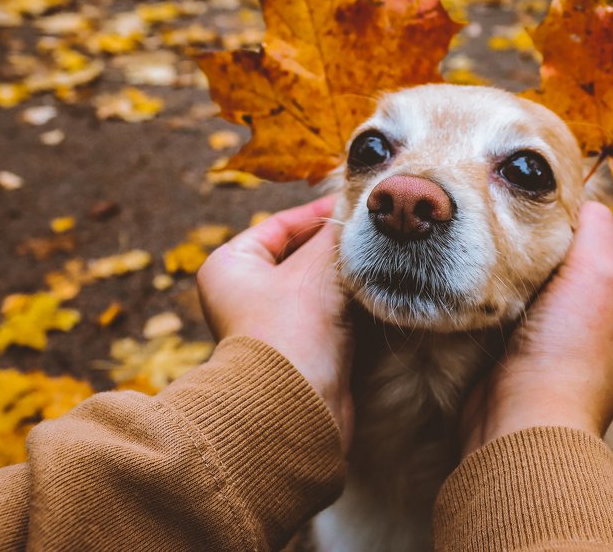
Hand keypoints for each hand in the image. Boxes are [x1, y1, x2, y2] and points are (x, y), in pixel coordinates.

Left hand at [196, 195, 352, 447]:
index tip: (356, 204)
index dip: (319, 212)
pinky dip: (350, 303)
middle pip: (299, 255)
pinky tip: (377, 290)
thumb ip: (337, 234)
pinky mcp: (297, 350)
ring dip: (347, 275)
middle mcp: (243, 294)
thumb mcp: (316, 269)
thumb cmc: (292, 331)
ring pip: (317, 286)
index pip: (279, 225)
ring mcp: (270, 324)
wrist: (296, 407)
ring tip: (381, 256)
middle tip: (374, 230)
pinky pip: (328, 315)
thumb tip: (357, 207)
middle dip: (336, 246)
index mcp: (231, 266)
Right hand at [462, 201, 612, 454]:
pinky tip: (500, 286)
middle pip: (589, 272)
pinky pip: (525, 314)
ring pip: (553, 291)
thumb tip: (589, 207)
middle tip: (534, 233)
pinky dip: (513, 298)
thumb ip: (598, 230)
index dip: (599, 229)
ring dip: (534, 273)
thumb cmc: (570, 354)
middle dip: (561, 250)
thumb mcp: (598, 275)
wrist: (521, 420)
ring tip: (516, 258)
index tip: (563, 215)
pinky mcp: (532, 361)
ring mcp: (572, 352)